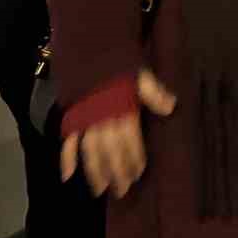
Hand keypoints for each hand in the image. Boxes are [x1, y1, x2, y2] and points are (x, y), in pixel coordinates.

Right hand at [60, 69, 176, 197]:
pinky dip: (65, 158)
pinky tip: (67, 176)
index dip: (133, 160)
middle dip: (116, 173)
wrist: (90, 45)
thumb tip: (171, 107)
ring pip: (90, 152)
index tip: (137, 174)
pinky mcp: (72, 117)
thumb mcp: (140, 73)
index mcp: (122, 110)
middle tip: (122, 191)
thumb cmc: (119, 61)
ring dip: (95, 172)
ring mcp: (86, 120)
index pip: (129, 143)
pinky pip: (68, 141)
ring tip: (100, 190)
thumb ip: (154, 91)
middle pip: (110, 153)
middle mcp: (103, 119)